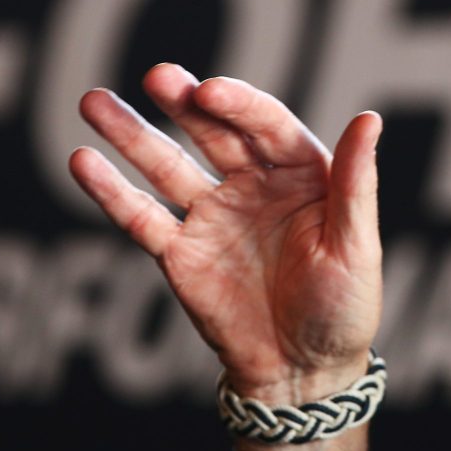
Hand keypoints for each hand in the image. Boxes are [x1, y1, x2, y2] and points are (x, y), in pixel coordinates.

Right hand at [69, 63, 382, 402]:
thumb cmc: (345, 310)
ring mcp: (212, 216)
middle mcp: (253, 184)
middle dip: (182, 102)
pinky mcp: (179, 253)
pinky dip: (111, 191)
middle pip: (212, 132)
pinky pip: (141, 216)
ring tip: (93, 102)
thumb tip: (369, 118)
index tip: (208, 91)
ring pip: (166, 164)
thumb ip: (355, 183)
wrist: (304, 374)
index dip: (238, 104)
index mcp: (302, 173)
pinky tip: (82, 162)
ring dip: (131, 133)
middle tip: (156, 76)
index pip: (265, 124)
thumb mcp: (357, 247)